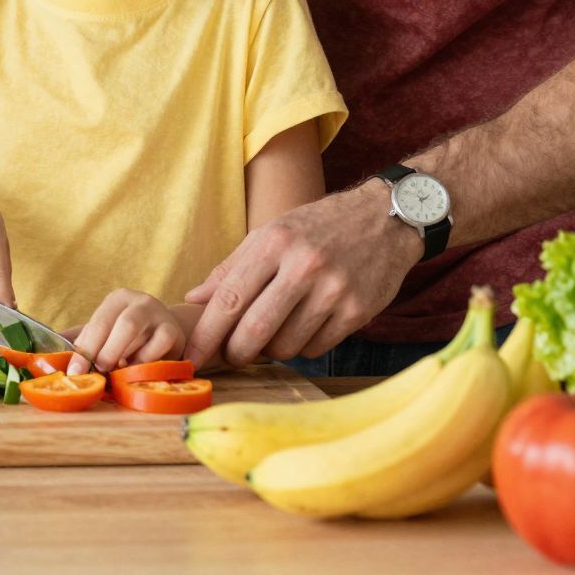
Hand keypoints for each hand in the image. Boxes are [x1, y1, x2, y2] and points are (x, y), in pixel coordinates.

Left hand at [70, 291, 184, 374]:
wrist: (165, 333)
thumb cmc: (128, 337)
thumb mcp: (105, 333)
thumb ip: (81, 341)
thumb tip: (49, 357)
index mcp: (116, 299)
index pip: (98, 323)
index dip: (85, 350)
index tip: (75, 372)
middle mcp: (139, 301)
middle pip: (123, 325)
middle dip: (108, 353)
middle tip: (101, 371)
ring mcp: (159, 314)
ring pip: (140, 335)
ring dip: (126, 358)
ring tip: (120, 370)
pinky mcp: (174, 330)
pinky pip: (160, 345)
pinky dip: (147, 360)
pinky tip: (140, 367)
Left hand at [182, 184, 423, 367]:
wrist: (383, 219)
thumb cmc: (316, 227)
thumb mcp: (270, 233)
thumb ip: (231, 268)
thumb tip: (192, 299)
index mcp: (274, 242)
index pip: (230, 298)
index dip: (206, 333)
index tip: (192, 355)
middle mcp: (304, 266)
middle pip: (255, 329)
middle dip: (235, 352)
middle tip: (231, 354)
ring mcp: (334, 290)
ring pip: (286, 345)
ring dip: (271, 349)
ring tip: (274, 332)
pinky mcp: (357, 311)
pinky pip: (316, 348)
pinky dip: (302, 347)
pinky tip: (304, 327)